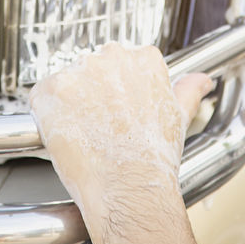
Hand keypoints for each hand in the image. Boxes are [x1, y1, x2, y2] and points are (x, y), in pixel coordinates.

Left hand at [29, 43, 213, 243]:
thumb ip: (188, 90)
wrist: (129, 186)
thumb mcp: (178, 116)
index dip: (115, 91)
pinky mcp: (51, 90)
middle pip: (91, 69)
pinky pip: (41, 96)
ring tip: (83, 135)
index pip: (121, 64)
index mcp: (142, 58)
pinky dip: (46, 115)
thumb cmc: (154, 157)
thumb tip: (203, 80)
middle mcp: (110, 57)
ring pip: (66, 83)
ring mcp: (79, 71)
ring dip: (68, 104)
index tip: (116, 111)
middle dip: (91, 94)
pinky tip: (63, 135)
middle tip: (98, 126)